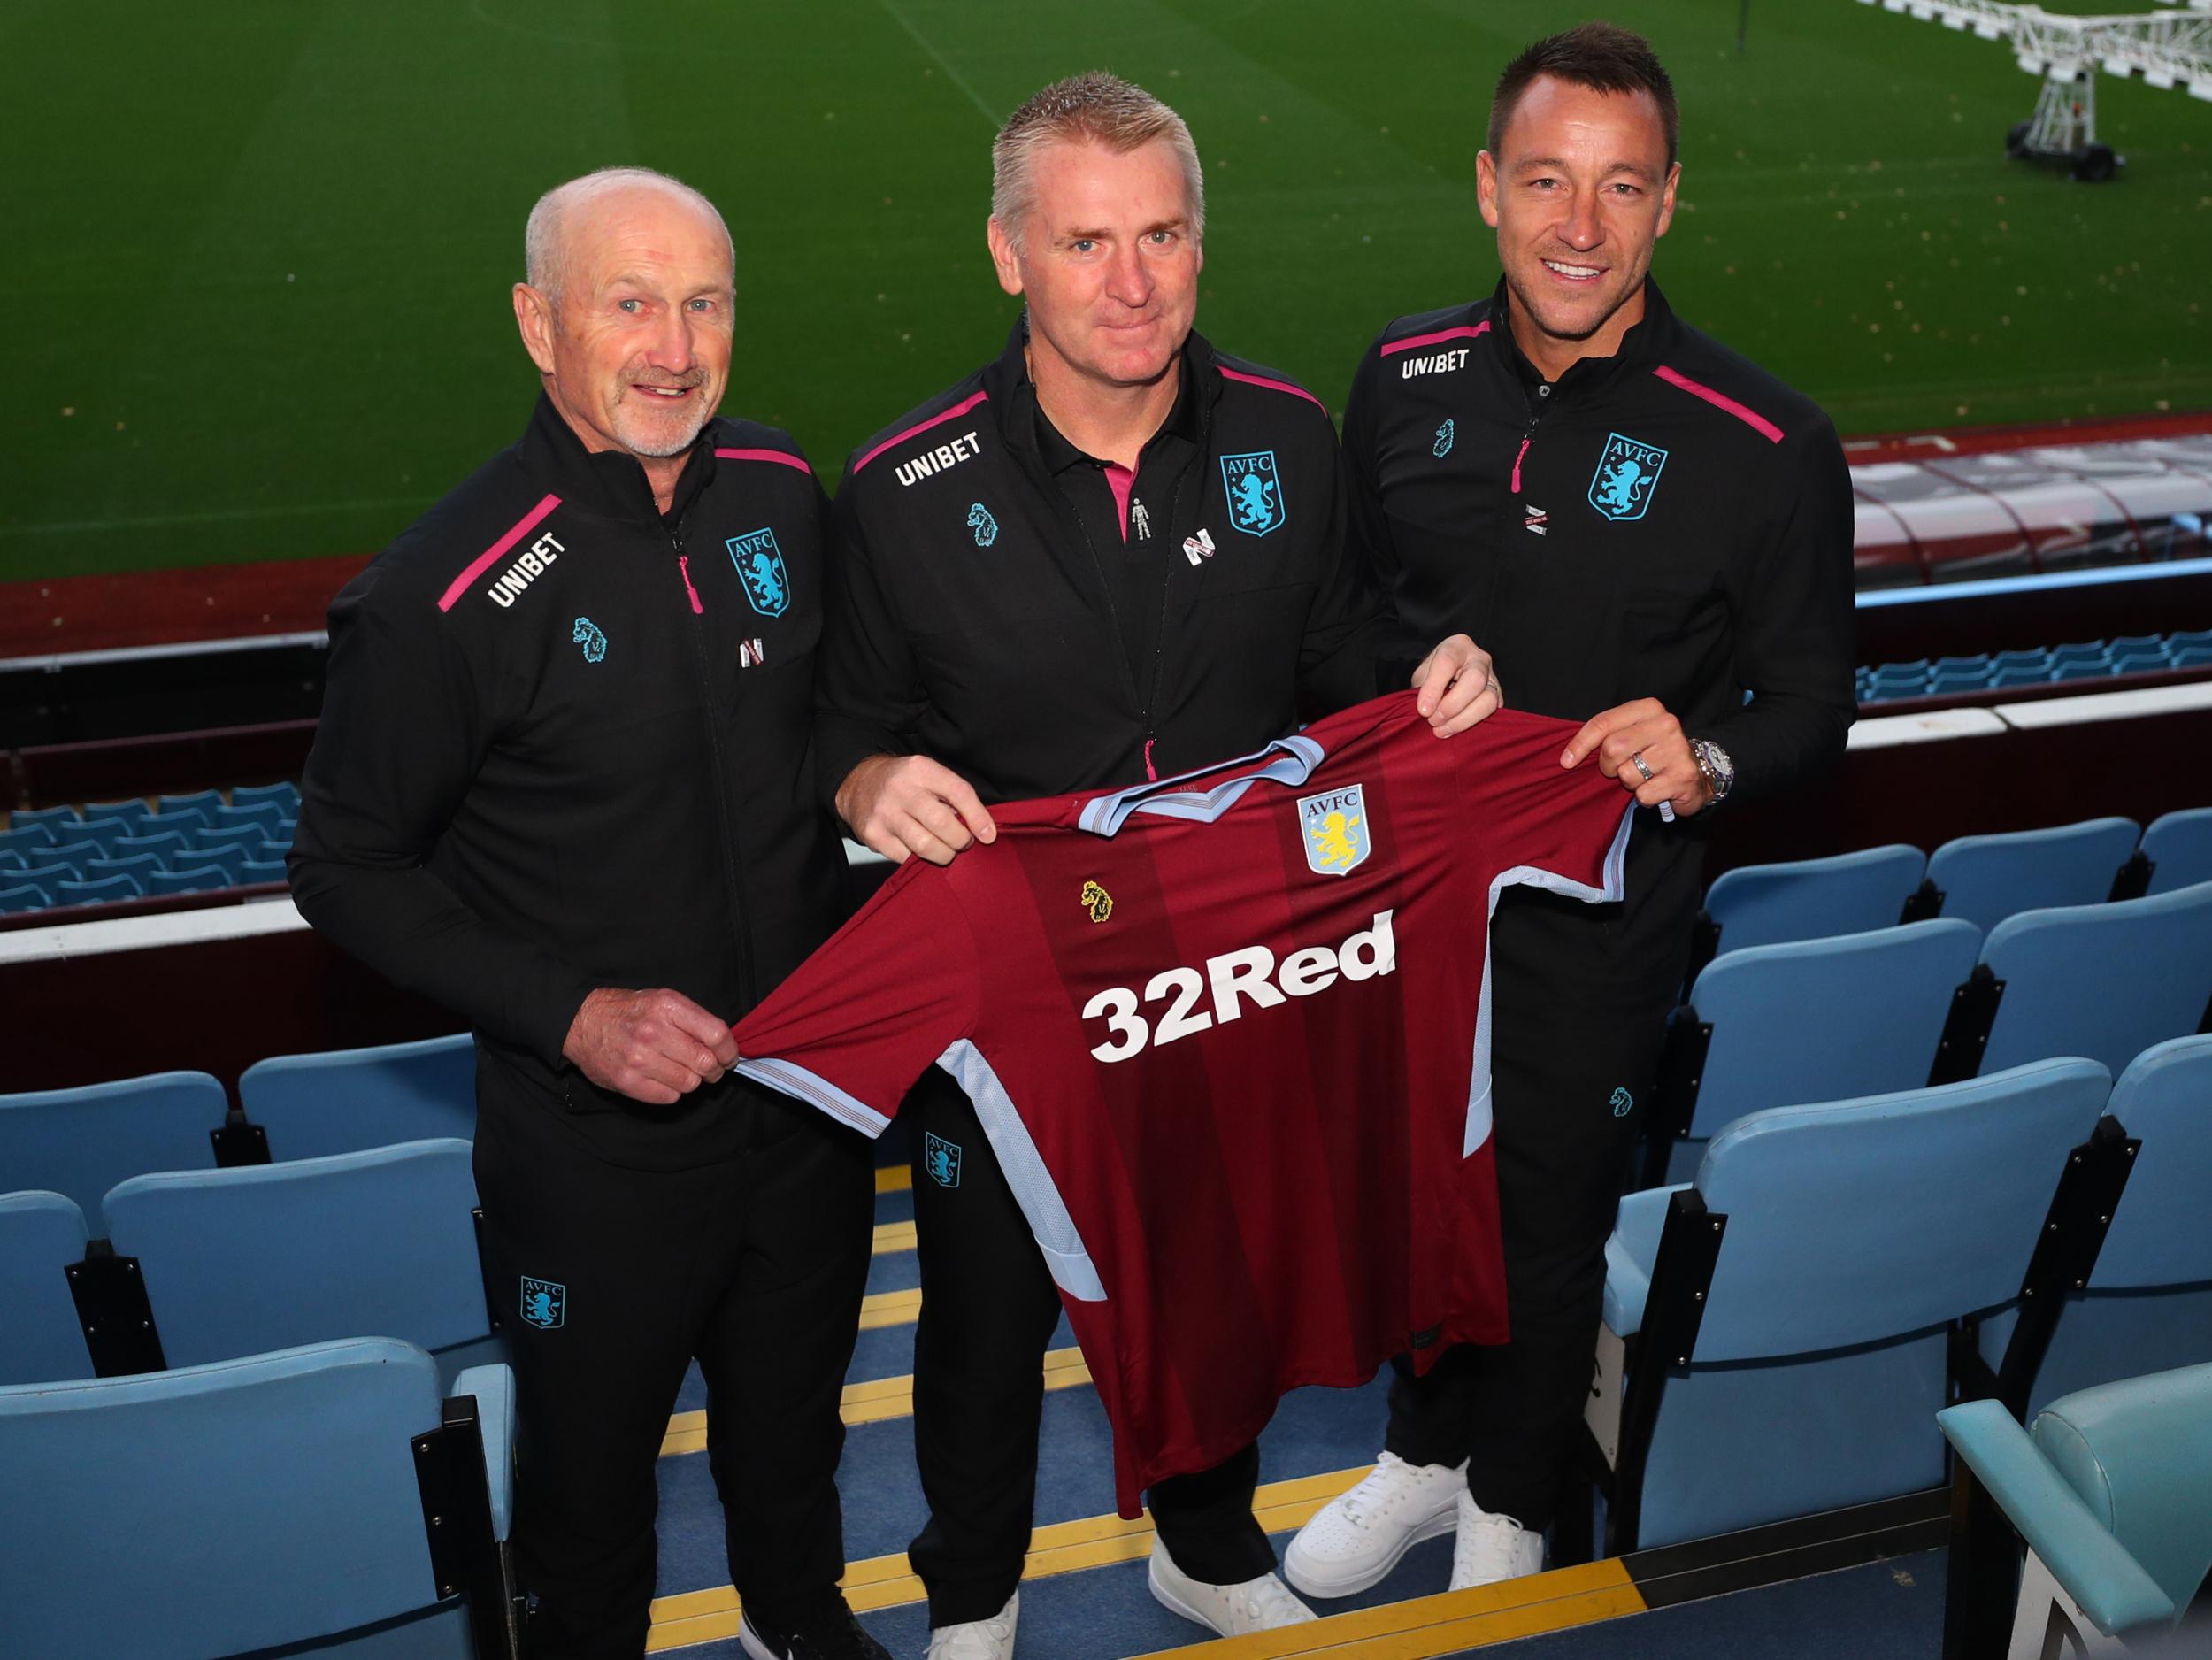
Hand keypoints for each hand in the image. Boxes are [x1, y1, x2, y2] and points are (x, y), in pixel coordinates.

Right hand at [562, 987, 739, 1105]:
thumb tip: (724, 1046)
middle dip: (714, 1070)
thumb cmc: (628, 1011)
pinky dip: (671, 1092)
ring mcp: (639, 1059)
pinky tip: (662, 1079)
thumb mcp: (663, 1000)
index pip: (716, 1034)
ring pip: (689, 1083)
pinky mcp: (628, 1081)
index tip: (729, 1057)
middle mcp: (654, 1032)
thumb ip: (693, 1020)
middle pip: (705, 1062)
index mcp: (667, 1007)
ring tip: (680, 1071)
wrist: (582, 1021)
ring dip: (691, 1081)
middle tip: (709, 1069)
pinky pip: (669, 1097)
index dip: (729, 1050)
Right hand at [836, 753, 997, 866]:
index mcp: (921, 769)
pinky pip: (905, 857)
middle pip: (942, 823)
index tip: (988, 835)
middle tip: (963, 843)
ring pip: (925, 845)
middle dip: (961, 840)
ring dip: (943, 854)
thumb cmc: (905, 783)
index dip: (978, 817)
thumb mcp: (930, 776)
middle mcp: (901, 789)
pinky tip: (921, 850)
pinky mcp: (873, 834)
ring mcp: (884, 813)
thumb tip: (982, 829)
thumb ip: (954, 796)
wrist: (859, 784)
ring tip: (946, 850)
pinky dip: (919, 859)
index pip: (958, 792)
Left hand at [1410, 635, 1502, 736]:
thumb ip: (1423, 689)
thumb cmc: (1433, 675)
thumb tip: (1427, 711)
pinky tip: (1452, 730)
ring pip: (1488, 700)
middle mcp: (1479, 659)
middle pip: (1475, 680)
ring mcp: (1493, 678)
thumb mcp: (1422, 675)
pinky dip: (1470, 725)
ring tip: (1441, 729)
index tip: (1423, 710)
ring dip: (1463, 720)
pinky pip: (1492, 713)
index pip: (1447, 662)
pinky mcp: (1498, 697)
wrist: (1447, 679)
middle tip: (1433, 720)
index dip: (1434, 688)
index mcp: (1457, 646)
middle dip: (1452, 706)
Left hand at [1560, 698, 1711, 818]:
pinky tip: (1656, 788)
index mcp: (1649, 708)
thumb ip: (1606, 735)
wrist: (1698, 773)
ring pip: (1627, 775)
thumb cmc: (1655, 752)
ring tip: (1645, 776)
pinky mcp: (1683, 776)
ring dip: (1629, 783)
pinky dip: (1644, 797)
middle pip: (1612, 749)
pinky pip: (1643, 794)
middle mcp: (1666, 724)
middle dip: (1609, 766)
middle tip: (1621, 768)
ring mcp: (1677, 750)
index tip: (1566, 762)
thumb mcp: (1633, 733)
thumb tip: (1567, 758)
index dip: (1580, 745)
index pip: (1603, 723)